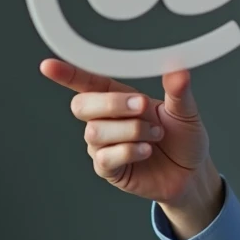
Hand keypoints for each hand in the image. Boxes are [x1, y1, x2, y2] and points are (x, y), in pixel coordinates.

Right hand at [39, 59, 218, 212]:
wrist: (192, 174)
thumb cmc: (183, 139)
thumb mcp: (185, 111)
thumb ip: (178, 92)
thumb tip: (178, 71)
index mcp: (119, 98)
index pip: (87, 83)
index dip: (67, 74)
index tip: (48, 66)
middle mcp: (106, 120)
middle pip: (82, 105)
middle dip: (112, 104)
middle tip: (143, 106)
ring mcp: (104, 146)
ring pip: (95, 132)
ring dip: (130, 130)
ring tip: (155, 135)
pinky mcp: (109, 169)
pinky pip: (104, 158)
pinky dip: (128, 151)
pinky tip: (146, 151)